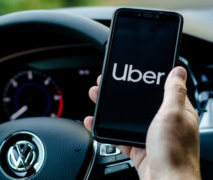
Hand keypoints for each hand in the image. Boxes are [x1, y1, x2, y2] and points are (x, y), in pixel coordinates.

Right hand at [84, 67, 200, 179]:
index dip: (145, 79)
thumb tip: (178, 71)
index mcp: (176, 112)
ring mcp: (149, 135)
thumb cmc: (174, 153)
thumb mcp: (173, 115)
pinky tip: (94, 122)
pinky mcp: (137, 147)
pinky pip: (118, 135)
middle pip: (138, 103)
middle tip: (105, 84)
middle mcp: (163, 123)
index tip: (131, 72)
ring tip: (96, 98)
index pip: (160, 89)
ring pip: (126, 118)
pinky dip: (105, 130)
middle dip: (120, 93)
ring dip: (110, 109)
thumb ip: (174, 92)